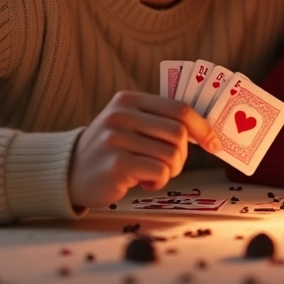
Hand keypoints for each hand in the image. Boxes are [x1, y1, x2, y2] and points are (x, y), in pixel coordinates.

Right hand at [69, 91, 221, 208]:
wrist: (69, 173)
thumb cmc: (110, 150)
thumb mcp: (128, 124)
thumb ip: (158, 121)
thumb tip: (204, 131)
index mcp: (129, 100)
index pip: (178, 108)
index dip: (202, 127)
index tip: (213, 143)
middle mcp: (121, 115)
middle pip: (178, 134)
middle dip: (183, 156)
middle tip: (171, 166)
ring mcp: (117, 139)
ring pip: (171, 156)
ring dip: (170, 171)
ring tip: (152, 174)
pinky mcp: (116, 164)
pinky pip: (159, 173)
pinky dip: (158, 182)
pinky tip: (142, 182)